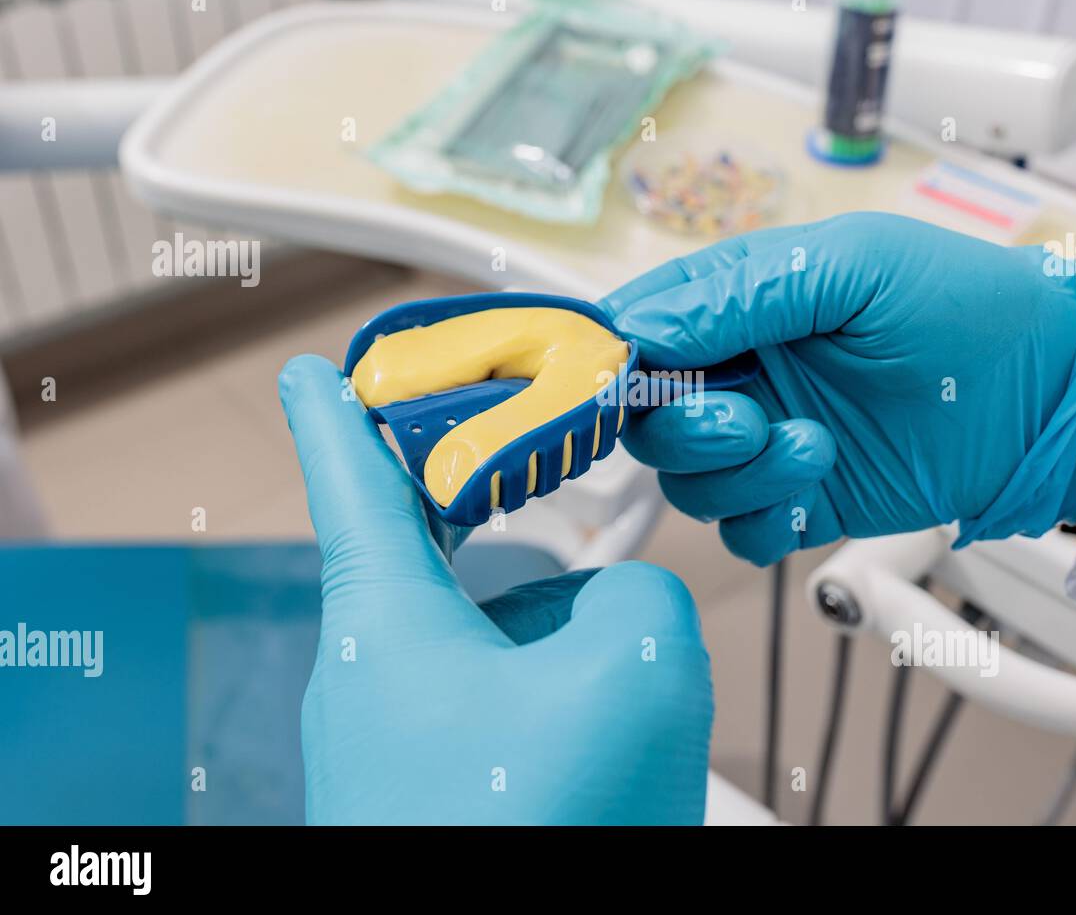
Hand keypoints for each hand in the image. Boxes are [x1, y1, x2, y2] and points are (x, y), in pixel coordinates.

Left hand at [278, 355, 712, 823]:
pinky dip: (558, 701)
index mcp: (386, 620)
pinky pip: (501, 711)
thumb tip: (621, 607)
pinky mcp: (441, 793)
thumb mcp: (629, 672)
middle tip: (545, 483)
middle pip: (438, 555)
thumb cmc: (530, 833)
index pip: (349, 475)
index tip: (314, 364)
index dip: (337, 407)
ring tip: (622, 686)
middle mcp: (377, 677)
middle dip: (498, 522)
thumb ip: (638, 595)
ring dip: (557, 638)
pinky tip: (613, 743)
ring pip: (489, 641)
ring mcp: (405, 744)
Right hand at [601, 213, 1075, 564]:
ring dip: (738, 477)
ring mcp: (770, 440)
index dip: (622, 360)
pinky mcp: (803, 501)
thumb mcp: (851, 266)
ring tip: (816, 448)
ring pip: (689, 483)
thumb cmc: (964, 308)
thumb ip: (740, 293)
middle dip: (685, 429)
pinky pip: (740, 534)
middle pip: (650, 420)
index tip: (631, 382)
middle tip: (747, 419)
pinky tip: (814, 494)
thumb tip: (640, 331)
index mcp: (743, 302)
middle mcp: (745, 372)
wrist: (1050, 397)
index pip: (642, 329)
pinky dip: (763, 523)